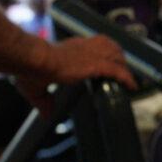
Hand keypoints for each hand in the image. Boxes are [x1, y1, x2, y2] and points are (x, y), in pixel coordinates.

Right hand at [16, 35, 136, 117]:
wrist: (33, 59)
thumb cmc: (29, 68)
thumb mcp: (35, 87)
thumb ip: (43, 101)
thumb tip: (46, 115)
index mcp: (71, 49)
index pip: (92, 46)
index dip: (101, 54)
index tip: (105, 63)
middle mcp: (84, 48)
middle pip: (109, 47)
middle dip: (118, 57)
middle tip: (122, 70)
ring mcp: (91, 55)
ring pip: (117, 56)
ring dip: (124, 66)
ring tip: (128, 79)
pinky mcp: (96, 65)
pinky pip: (118, 70)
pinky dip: (127, 78)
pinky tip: (132, 86)